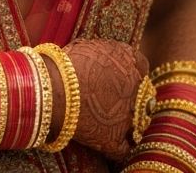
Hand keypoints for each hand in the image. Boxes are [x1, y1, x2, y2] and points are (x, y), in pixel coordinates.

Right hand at [64, 38, 148, 158]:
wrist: (52, 88)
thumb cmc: (65, 64)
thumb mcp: (91, 47)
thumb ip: (107, 54)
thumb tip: (108, 58)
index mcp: (130, 61)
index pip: (141, 66)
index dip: (131, 72)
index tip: (120, 75)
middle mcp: (136, 89)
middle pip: (142, 95)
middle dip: (132, 97)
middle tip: (113, 98)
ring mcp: (128, 116)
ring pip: (137, 123)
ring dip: (127, 122)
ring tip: (108, 120)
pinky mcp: (114, 139)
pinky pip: (123, 147)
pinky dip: (116, 145)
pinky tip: (106, 139)